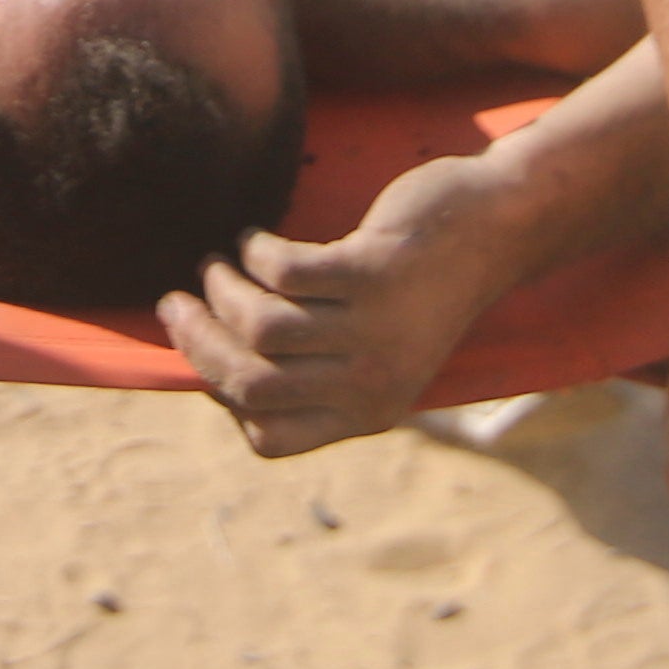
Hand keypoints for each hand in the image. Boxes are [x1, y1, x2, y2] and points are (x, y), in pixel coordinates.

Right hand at [155, 157, 513, 457]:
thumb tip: (210, 368)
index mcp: (368, 414)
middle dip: (197, 342)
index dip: (223, 398)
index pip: (268, 437)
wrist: (492, 231)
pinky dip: (254, 251)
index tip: (209, 356)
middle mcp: (371, 383)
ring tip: (216, 264)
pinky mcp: (373, 272)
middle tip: (175, 304)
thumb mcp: (374, 353)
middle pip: (250, 381)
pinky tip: (254, 238)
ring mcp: (375, 329)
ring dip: (221, 289)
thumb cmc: (417, 291)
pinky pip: (282, 269)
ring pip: (259, 324)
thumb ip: (314, 374)